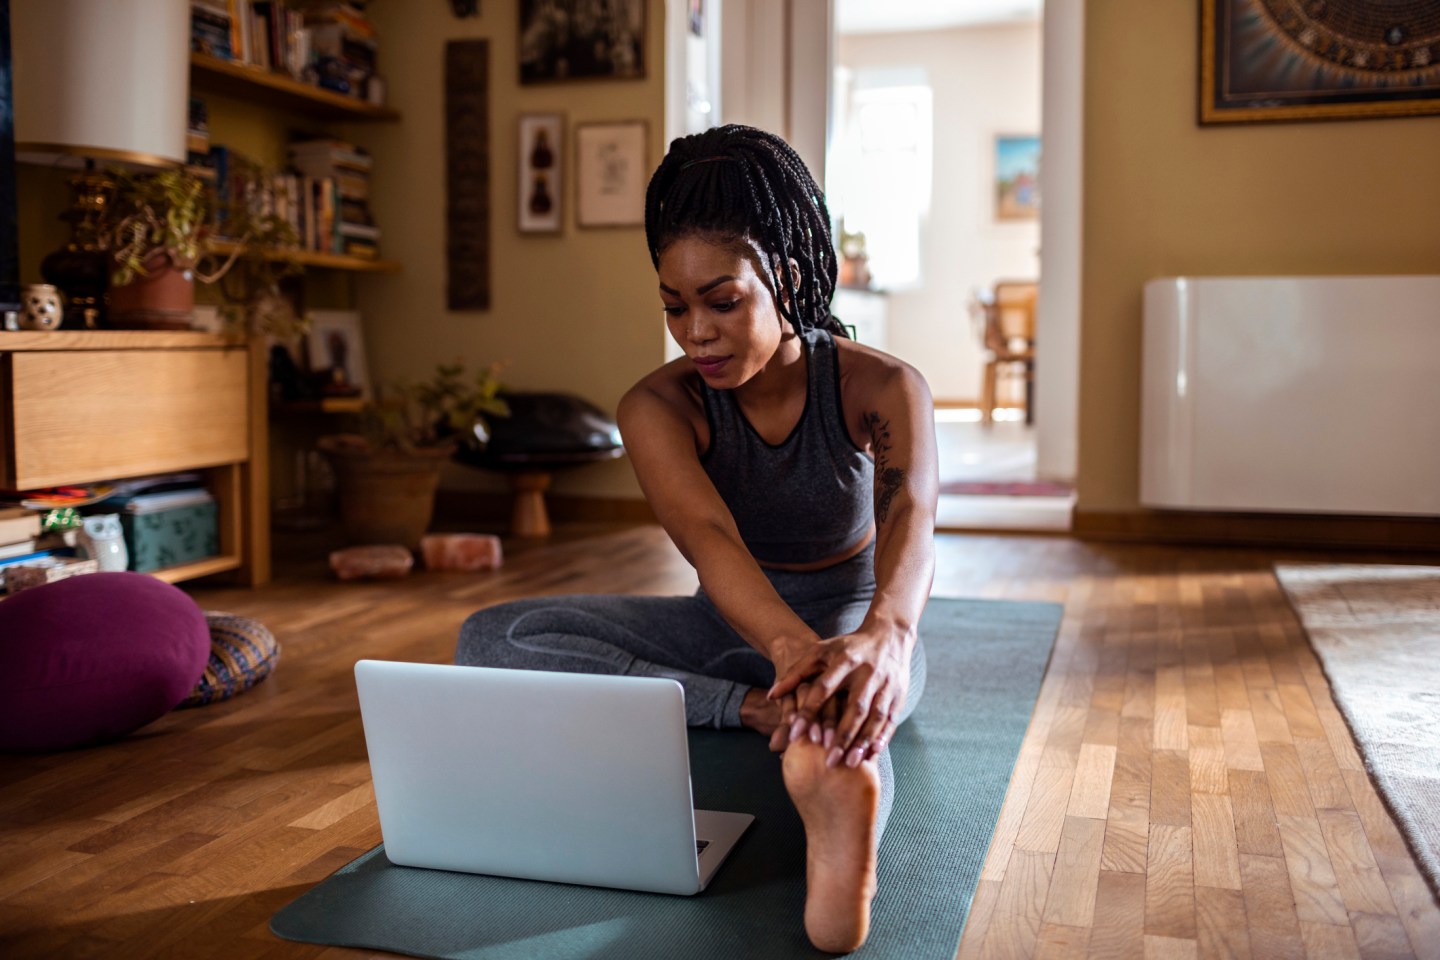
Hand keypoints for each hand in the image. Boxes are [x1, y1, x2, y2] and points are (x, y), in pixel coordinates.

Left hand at [768, 630, 911, 766]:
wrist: (889, 635)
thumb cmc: (847, 647)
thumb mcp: (820, 652)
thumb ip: (796, 673)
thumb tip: (772, 696)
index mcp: (844, 661)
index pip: (823, 689)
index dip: (809, 711)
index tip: (795, 734)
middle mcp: (866, 673)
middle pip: (853, 708)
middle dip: (841, 735)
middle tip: (828, 761)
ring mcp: (885, 685)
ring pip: (874, 717)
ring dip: (863, 741)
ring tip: (850, 763)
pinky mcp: (898, 694)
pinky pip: (891, 719)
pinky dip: (883, 736)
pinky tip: (873, 753)